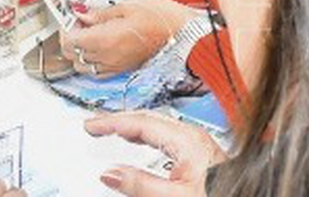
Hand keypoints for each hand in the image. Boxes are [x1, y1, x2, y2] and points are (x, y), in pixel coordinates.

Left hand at [61, 0, 197, 75]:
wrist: (185, 34)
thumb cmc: (163, 17)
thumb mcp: (127, 5)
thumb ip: (99, 13)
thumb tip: (79, 13)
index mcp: (106, 39)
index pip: (69, 41)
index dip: (65, 28)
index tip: (70, 16)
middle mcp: (108, 57)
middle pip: (72, 55)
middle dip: (69, 39)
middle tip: (77, 22)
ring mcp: (116, 66)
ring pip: (82, 67)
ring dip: (79, 51)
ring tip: (87, 33)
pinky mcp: (124, 69)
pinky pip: (98, 72)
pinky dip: (91, 62)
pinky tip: (99, 46)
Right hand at [86, 113, 221, 195]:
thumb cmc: (218, 196)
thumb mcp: (174, 196)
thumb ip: (140, 185)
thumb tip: (110, 173)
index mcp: (185, 139)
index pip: (140, 122)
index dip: (112, 122)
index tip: (90, 125)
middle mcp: (192, 135)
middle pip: (148, 118)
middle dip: (120, 120)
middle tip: (96, 126)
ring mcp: (197, 142)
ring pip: (158, 125)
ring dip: (134, 127)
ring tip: (114, 132)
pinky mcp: (200, 152)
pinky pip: (166, 135)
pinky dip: (147, 135)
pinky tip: (144, 143)